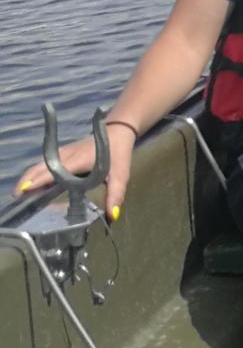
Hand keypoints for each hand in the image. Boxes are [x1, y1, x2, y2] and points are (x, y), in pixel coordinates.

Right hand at [15, 122, 136, 220]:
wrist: (117, 131)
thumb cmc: (118, 153)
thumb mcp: (120, 175)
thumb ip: (115, 195)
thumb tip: (112, 216)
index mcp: (77, 161)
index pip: (53, 171)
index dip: (38, 180)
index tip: (24, 190)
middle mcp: (65, 156)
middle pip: (39, 167)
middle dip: (26, 181)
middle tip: (17, 198)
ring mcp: (62, 153)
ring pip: (39, 164)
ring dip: (28, 177)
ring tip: (20, 194)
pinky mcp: (62, 153)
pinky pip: (44, 163)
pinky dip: (34, 173)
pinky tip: (32, 184)